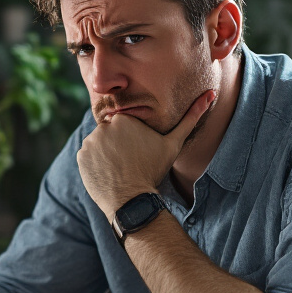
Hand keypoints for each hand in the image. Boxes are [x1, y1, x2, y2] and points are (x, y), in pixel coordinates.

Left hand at [77, 89, 215, 220]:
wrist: (132, 198)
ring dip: (106, 153)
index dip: (132, 140)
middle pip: (111, 133)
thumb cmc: (153, 170)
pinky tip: (108, 172)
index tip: (138, 153)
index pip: (125, 125)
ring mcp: (90, 141)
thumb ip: (190, 118)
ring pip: (99, 144)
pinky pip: (87, 156)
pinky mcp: (80, 156)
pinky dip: (95, 163)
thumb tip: (211, 93)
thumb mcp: (173, 144)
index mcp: (124, 118)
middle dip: (118, 145)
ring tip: (119, 168)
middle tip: (129, 162)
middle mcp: (104, 126)